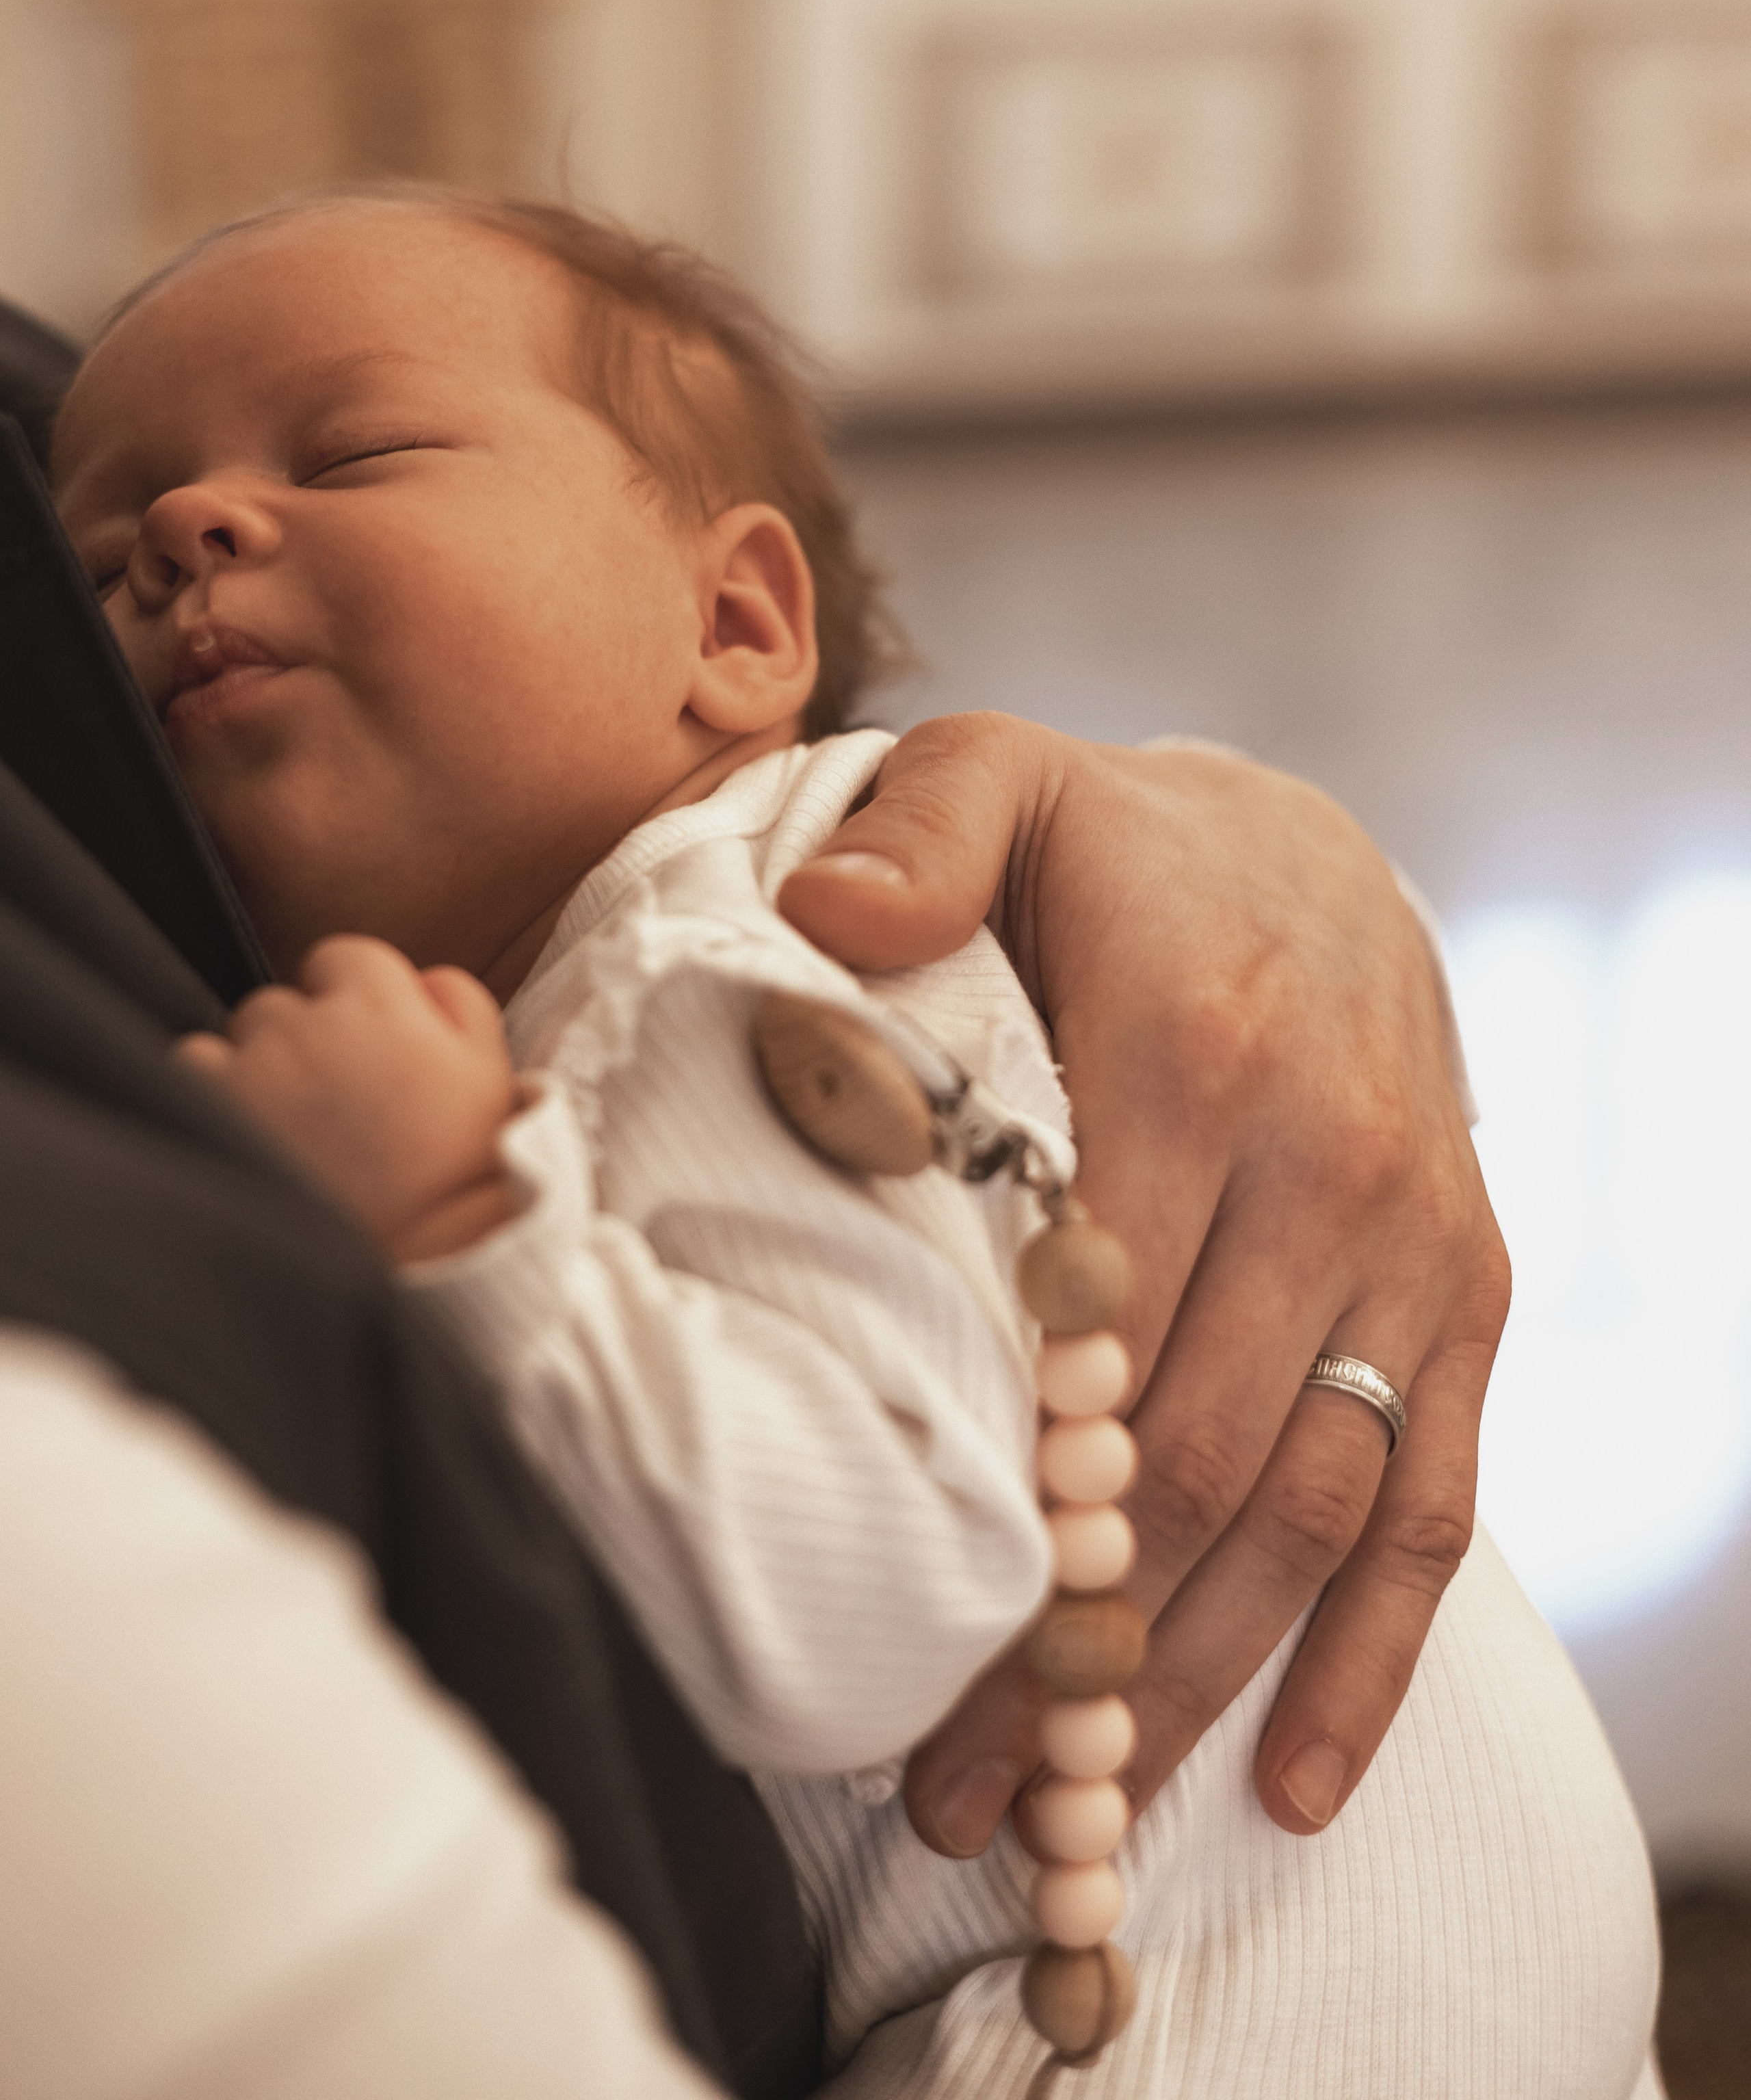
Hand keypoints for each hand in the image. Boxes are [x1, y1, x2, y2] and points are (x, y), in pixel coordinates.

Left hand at [176, 936, 522, 1263]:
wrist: (422, 1256)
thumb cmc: (464, 1167)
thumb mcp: (494, 1071)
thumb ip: (460, 999)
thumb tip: (421, 977)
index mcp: (380, 1002)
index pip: (342, 957)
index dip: (355, 998)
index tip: (366, 1044)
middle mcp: (308, 1024)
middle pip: (284, 1002)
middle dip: (304, 1038)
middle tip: (336, 1100)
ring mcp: (256, 1067)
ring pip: (239, 1035)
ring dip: (260, 1067)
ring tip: (297, 1126)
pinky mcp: (218, 1110)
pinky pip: (194, 1069)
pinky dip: (215, 1092)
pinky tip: (256, 1132)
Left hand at [778, 715, 1507, 1851]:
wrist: (1309, 857)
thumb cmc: (1107, 844)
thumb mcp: (995, 776)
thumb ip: (915, 838)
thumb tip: (825, 919)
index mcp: (1199, 1043)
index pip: (1091, 1315)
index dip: (1002, 1486)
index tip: (896, 1635)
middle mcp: (1326, 1157)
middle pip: (1190, 1451)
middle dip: (1070, 1637)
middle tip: (944, 1785)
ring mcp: (1409, 1239)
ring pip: (1305, 1506)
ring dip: (1189, 1681)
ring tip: (1065, 1817)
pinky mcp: (1463, 1295)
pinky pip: (1433, 1499)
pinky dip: (1368, 1653)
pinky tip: (1290, 1783)